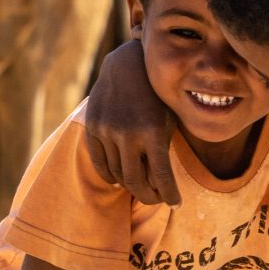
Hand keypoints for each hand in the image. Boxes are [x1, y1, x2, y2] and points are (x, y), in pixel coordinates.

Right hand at [83, 41, 180, 205]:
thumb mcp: (169, 119)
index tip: (176, 203)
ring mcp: (107, 131)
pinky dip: (110, 176)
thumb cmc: (157, 95)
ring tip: (141, 188)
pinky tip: (120, 179)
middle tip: (157, 199)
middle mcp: (128, 133)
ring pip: (117, 174)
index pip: (162, 177)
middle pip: (136, 181)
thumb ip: (164, 151)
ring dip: (130, 185)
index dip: (170, 195)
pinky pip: (100, 163)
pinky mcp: (92, 128)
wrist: (128, 65)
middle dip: (149, 196)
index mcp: (154, 131)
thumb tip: (160, 187)